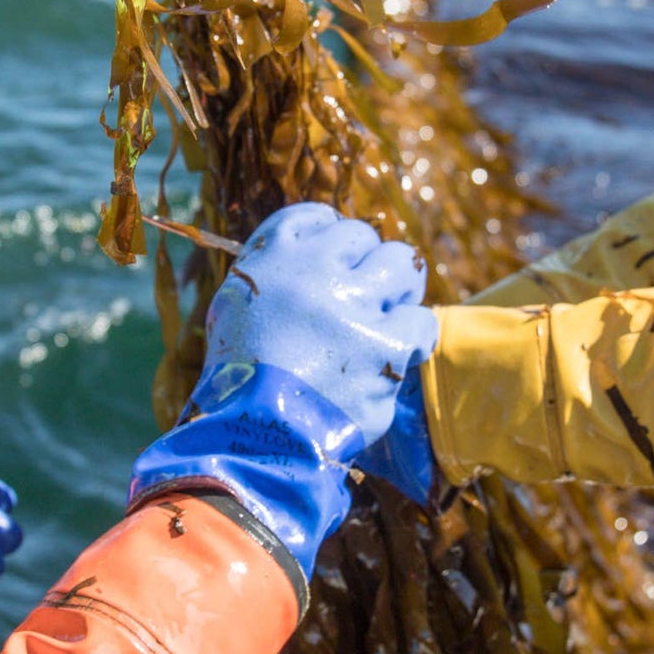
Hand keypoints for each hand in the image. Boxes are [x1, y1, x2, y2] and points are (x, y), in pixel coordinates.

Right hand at [127, 205, 435, 577]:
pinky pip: (420, 321)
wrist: (254, 436)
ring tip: (387, 314)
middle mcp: (314, 270)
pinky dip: (413, 337)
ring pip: (402, 264)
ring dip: (399, 287)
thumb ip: (272, 280)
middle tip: (364, 294)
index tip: (337, 257)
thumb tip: (309, 266)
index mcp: (271, 259)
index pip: (313, 217)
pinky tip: (397, 354)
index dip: (331, 234)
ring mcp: (353, 303)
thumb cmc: (238, 383)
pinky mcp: (384, 343)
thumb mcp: (233, 312)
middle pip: (362, 236)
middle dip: (367, 263)